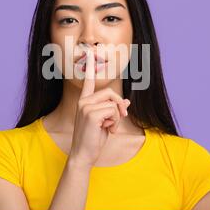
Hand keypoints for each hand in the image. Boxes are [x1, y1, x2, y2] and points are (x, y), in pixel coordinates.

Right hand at [68, 50, 130, 168]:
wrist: (83, 155)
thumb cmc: (93, 140)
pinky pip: (113, 111)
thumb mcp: (106, 123)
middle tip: (122, 116)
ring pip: (113, 103)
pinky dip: (115, 122)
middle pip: (110, 92)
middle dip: (120, 104)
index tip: (90, 54)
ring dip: (117, 117)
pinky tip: (108, 130)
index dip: (90, 67)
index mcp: (84, 102)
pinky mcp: (90, 114)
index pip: (87, 82)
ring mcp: (85, 107)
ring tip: (110, 128)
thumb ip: (114, 110)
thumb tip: (126, 101)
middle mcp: (83, 101)